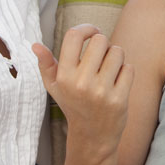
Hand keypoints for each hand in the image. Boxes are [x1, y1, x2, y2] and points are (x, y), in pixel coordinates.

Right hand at [33, 24, 133, 163]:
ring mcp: (100, 92)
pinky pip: (128, 68)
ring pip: (117, 52)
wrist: (92, 136)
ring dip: (116, 57)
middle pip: (100, 40)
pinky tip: (117, 82)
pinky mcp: (119, 100)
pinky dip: (125, 72)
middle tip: (101, 57)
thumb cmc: (73, 104)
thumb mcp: (54, 86)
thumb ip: (46, 64)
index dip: (86, 28)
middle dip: (103, 45)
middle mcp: (81, 83)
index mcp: (64, 76)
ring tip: (109, 69)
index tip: (92, 33)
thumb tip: (35, 45)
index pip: (74, 35)